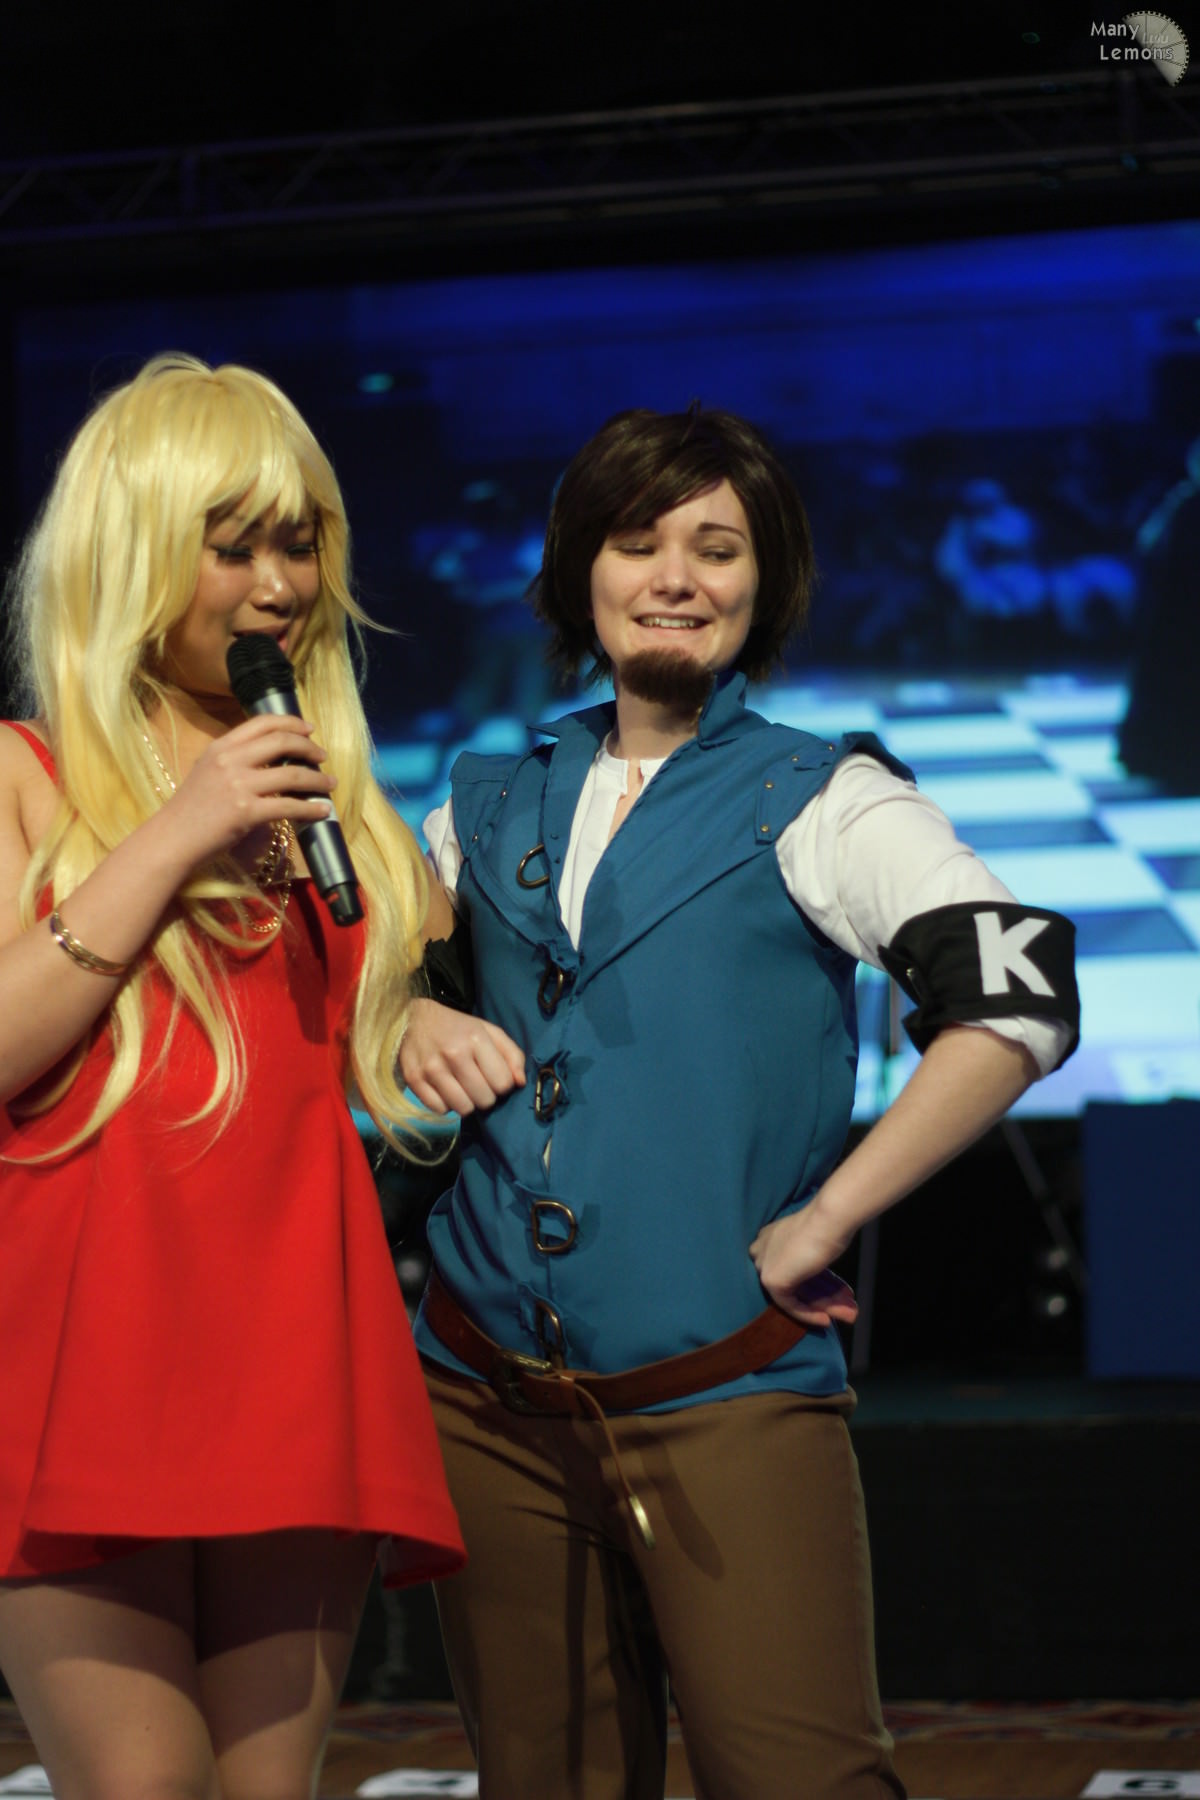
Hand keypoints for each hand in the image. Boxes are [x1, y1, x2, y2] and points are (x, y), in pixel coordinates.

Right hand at [160, 716, 335, 867]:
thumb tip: (270, 760)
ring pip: (292, 774)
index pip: (262, 723)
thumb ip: (234, 760)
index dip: (291, 723)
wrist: (172, 838)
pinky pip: (289, 806)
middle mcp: (230, 760)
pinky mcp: (247, 811)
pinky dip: (311, 808)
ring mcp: (239, 785)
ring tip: (330, 784)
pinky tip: (322, 811)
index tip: (309, 729)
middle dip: (309, 748)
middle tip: (323, 757)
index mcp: (221, 747)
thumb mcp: (207, 771)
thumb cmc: (190, 809)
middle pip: (282, 742)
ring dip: (317, 779)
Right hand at [400, 997, 525, 1115]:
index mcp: (476, 1038)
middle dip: (486, 1096)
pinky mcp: (414, 1079)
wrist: (413, 1018)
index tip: (493, 1077)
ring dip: (467, 1103)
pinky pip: (440, 1110)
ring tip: (462, 1088)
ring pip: (463, 1109)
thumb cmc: (457, 1028)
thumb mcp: (488, 1031)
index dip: (502, 1084)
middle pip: (485, 1100)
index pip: (503, 1083)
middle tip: (478, 1084)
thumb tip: (520, 1083)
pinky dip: (445, 1104)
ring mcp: (431, 1068)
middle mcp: (454, 1053)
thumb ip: (512, 1054)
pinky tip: (444, 1089)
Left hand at [749, 1204, 858, 1327]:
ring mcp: (765, 1265)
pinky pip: (790, 1304)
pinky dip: (810, 1313)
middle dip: (827, 1297)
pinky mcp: (771, 1280)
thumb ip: (815, 1264)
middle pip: (799, 1282)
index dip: (821, 1283)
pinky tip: (827, 1319)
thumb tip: (829, 1286)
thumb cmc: (829, 1224)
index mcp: (772, 1237)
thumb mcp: (819, 1243)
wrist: (828, 1219)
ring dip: (826, 1306)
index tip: (840, 1291)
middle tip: (849, 1306)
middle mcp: (764, 1250)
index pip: (796, 1268)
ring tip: (850, 1314)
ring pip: (798, 1294)